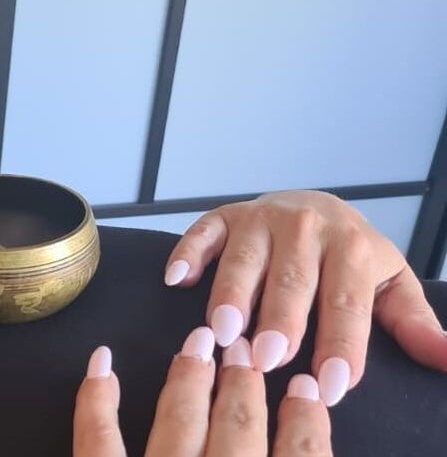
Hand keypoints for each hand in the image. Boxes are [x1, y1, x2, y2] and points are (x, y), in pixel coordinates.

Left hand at [74, 329, 331, 456]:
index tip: (307, 390)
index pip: (303, 456)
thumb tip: (311, 440)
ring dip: (192, 378)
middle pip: (239, 425)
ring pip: (180, 421)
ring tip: (201, 342)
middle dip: (246, 381)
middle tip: (249, 346)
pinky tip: (102, 364)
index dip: (307, 421)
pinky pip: (98, 439)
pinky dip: (96, 399)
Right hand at [163, 190, 446, 404]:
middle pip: (292, 279)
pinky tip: (177, 279)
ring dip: (230, 294)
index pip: (346, 301)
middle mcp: (304, 227)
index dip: (340, 344)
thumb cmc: (348, 259)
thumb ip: (412, 323)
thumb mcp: (388, 285)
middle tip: (267, 360)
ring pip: (244, 259)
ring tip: (222, 331)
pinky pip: (202, 232)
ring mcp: (260, 219)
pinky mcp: (223, 216)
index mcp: (351, 246)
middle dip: (280, 320)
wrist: (312, 204)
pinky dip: (188, 253)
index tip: (331, 386)